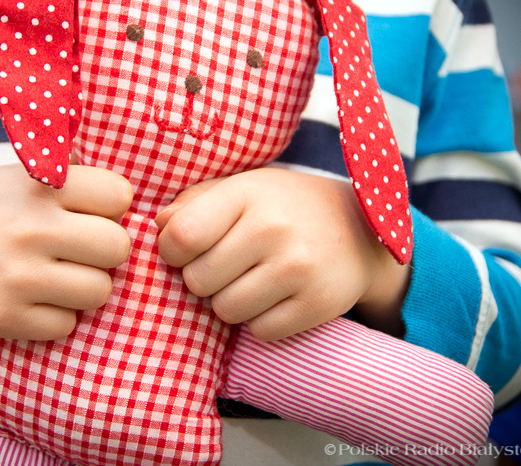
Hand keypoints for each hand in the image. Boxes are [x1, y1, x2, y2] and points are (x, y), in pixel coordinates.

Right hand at [0, 164, 132, 364]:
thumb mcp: (22, 176)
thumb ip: (74, 182)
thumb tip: (139, 203)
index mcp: (38, 185)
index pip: (119, 195)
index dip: (114, 206)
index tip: (96, 211)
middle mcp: (29, 228)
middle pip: (117, 247)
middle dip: (107, 251)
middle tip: (84, 250)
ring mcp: (16, 275)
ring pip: (99, 291)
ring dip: (87, 286)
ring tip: (61, 275)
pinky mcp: (3, 316)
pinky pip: (66, 325)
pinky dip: (58, 316)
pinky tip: (36, 298)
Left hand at [155, 167, 409, 340]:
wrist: (362, 228)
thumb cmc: (284, 207)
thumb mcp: (241, 188)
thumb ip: (194, 203)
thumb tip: (158, 227)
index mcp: (246, 193)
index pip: (181, 236)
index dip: (171, 251)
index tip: (185, 250)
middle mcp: (272, 229)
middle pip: (197, 281)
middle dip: (203, 279)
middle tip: (226, 266)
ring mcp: (298, 268)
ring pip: (225, 311)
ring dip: (230, 302)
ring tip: (251, 281)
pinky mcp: (318, 304)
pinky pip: (260, 331)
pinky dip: (261, 321)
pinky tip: (276, 297)